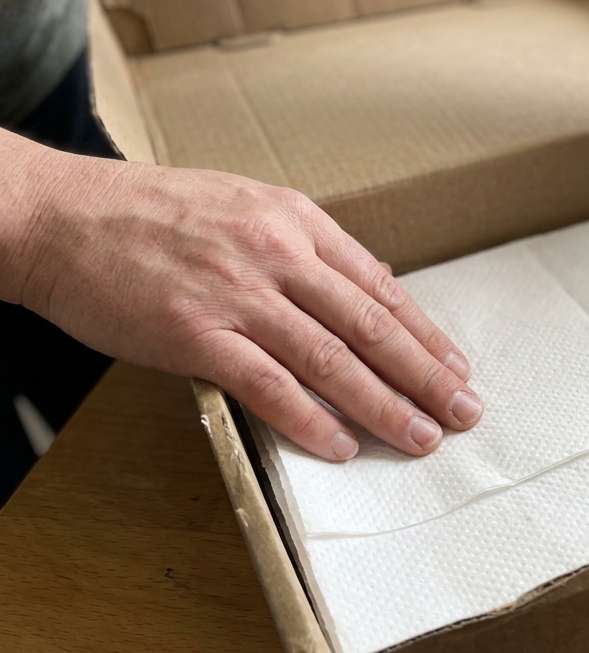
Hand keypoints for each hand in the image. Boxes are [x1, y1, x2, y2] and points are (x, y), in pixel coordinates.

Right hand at [5, 140, 481, 460]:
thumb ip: (298, 249)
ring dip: (385, 404)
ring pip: (332, 358)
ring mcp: (237, 293)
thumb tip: (352, 298)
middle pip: (371, 324)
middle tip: (465, 412)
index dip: (424, 334)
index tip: (456, 368)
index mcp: (294, 221)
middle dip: (425, 375)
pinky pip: (267, 384)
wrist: (59, 215)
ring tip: (422, 437)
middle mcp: (277, 253)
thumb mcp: (241, 207)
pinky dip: (309, 419)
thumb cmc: (149, 214)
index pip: (380, 286)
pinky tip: (341, 445)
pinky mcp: (194, 332)